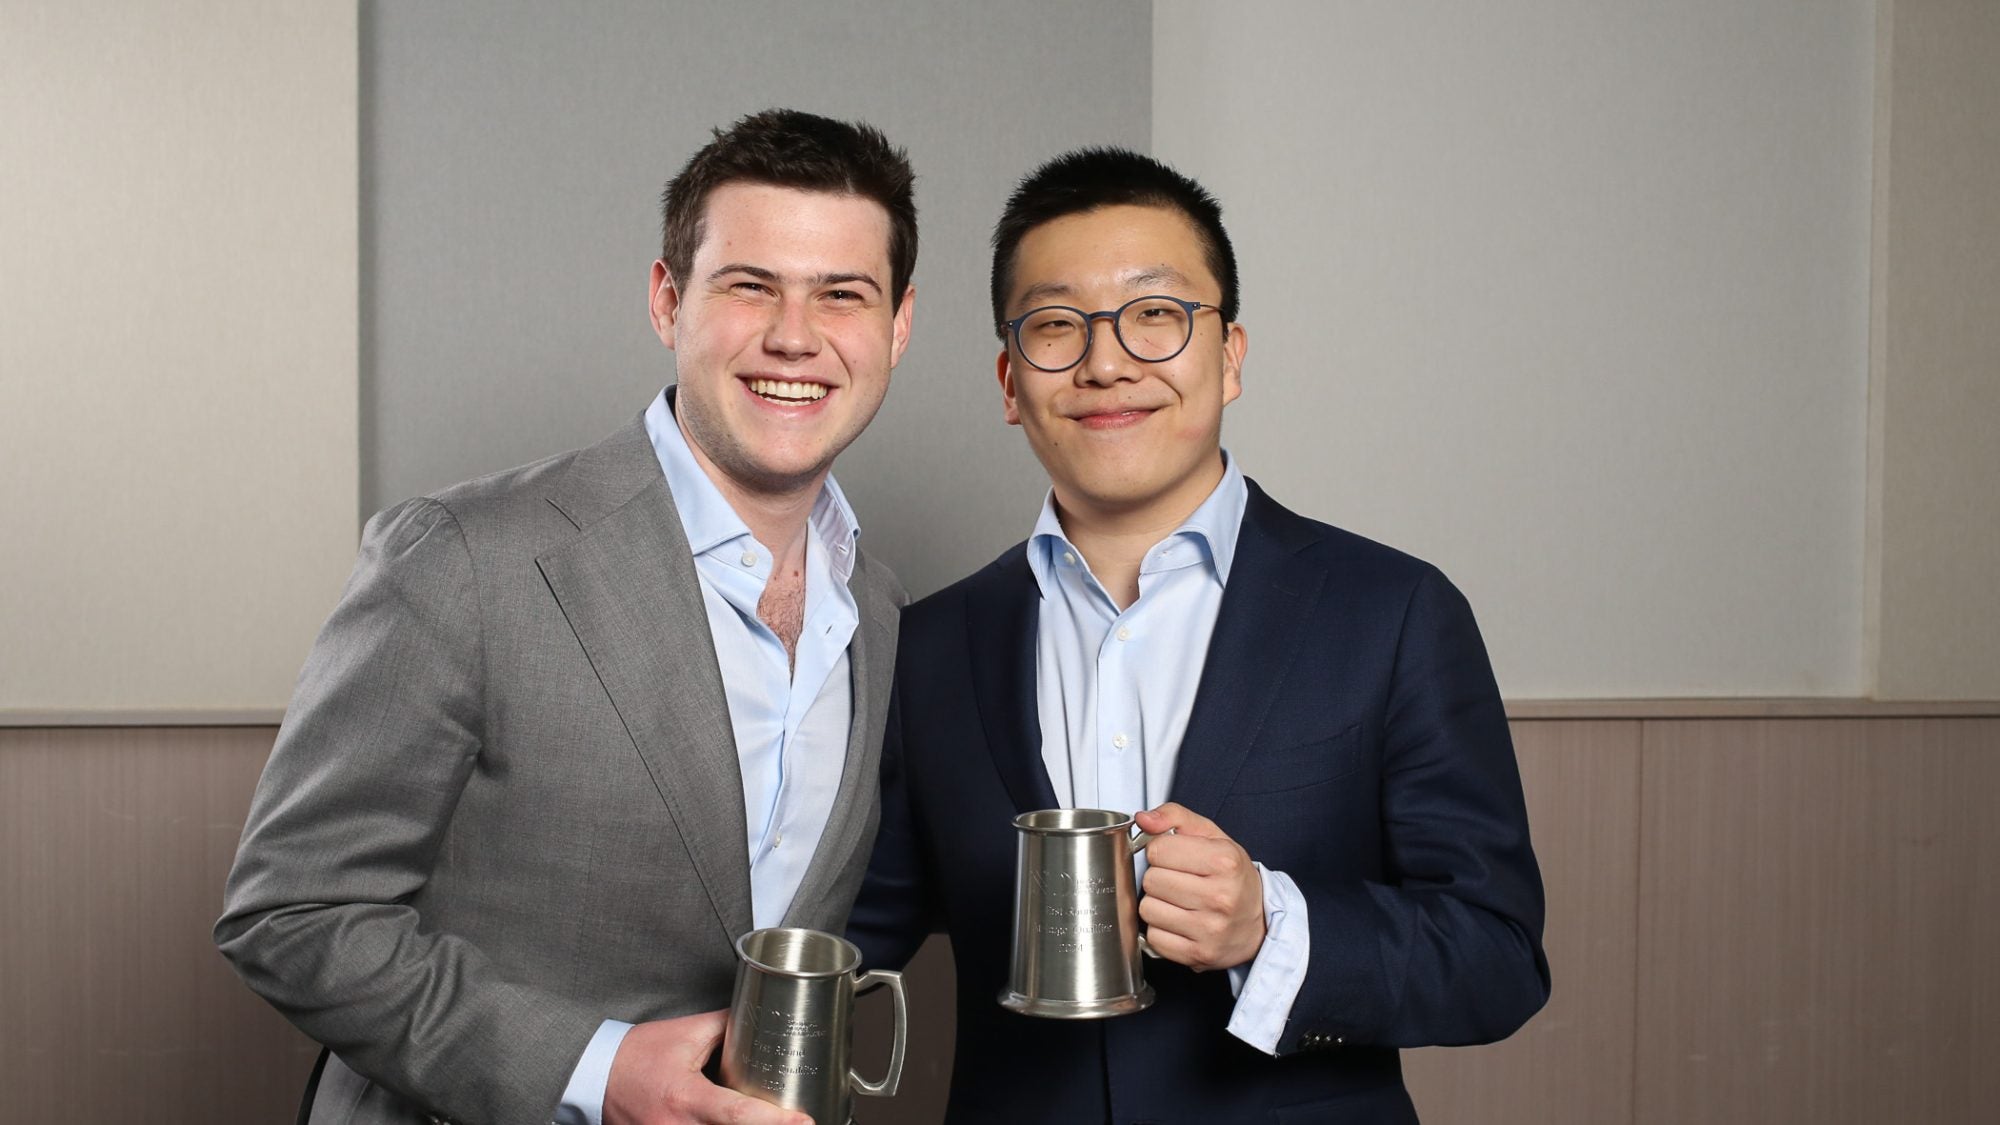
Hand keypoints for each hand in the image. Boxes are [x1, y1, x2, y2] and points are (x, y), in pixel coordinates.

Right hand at [602, 1009, 810, 1124]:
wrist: (595, 1076)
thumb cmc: (637, 1055)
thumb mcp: (686, 1034)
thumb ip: (727, 1027)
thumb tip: (762, 1020)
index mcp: (685, 1097)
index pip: (737, 1114)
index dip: (775, 1121)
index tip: (803, 1121)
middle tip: (795, 1124)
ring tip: (772, 1124)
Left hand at [1135, 803, 1266, 972]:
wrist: (1260, 922)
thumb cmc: (1233, 877)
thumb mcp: (1213, 837)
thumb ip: (1175, 817)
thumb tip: (1143, 819)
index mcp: (1224, 861)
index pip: (1158, 849)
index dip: (1162, 851)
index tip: (1176, 857)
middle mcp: (1219, 896)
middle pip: (1151, 880)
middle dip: (1159, 877)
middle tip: (1179, 880)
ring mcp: (1210, 929)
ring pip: (1148, 910)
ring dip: (1157, 904)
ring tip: (1178, 902)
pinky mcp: (1199, 954)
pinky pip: (1154, 938)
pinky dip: (1161, 930)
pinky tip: (1179, 923)